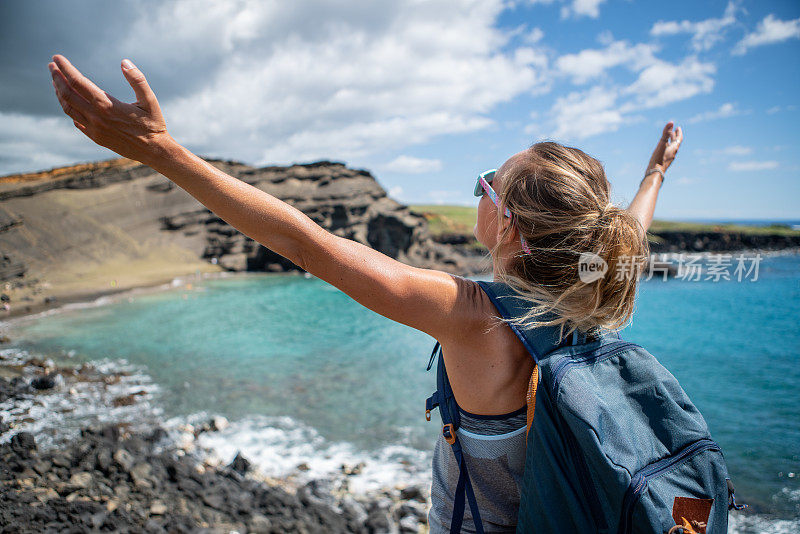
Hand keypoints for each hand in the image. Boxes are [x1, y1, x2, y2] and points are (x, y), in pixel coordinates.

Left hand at [48, 55, 171, 164]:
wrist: (155, 151)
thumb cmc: (154, 124)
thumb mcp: (150, 99)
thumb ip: (137, 79)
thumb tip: (124, 62)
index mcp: (107, 105)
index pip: (78, 82)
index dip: (65, 68)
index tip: (56, 58)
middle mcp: (96, 117)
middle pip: (68, 94)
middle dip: (57, 78)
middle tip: (52, 66)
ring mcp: (94, 129)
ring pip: (69, 108)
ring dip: (60, 94)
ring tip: (57, 83)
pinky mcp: (96, 138)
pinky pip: (76, 122)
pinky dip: (69, 109)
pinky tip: (69, 103)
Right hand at [646, 121, 682, 175]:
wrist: (655, 172)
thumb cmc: (659, 158)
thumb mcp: (662, 144)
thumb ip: (666, 133)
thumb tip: (671, 122)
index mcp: (674, 148)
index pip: (679, 139)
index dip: (679, 133)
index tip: (678, 128)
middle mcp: (673, 153)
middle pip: (675, 143)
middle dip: (674, 136)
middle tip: (673, 131)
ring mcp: (668, 158)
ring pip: (671, 148)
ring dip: (670, 142)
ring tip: (666, 140)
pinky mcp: (663, 162)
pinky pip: (666, 153)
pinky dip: (665, 148)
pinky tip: (660, 150)